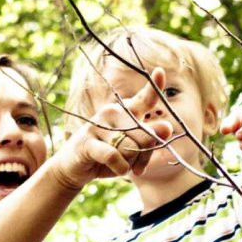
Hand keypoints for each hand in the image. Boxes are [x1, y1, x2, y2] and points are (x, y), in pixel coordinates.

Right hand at [52, 67, 174, 190]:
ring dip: (131, 163)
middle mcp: (112, 112)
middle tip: (138, 165)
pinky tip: (119, 170)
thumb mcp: (133, 151)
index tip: (160, 71)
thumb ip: (151, 139)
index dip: (154, 86)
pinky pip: (114, 156)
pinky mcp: (87, 141)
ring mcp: (98, 125)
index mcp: (126, 111)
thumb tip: (168, 128)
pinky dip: (121, 167)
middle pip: (146, 135)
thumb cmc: (108, 155)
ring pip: (131, 147)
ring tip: (121, 165)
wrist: (74, 167)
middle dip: (146, 155)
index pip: (145, 98)